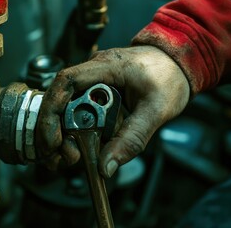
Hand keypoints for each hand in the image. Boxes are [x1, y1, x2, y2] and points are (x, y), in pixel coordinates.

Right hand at [36, 46, 189, 176]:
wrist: (178, 63)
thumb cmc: (170, 77)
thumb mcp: (156, 110)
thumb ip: (131, 138)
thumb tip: (106, 166)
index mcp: (106, 67)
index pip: (65, 82)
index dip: (52, 109)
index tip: (52, 139)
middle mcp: (93, 71)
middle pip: (59, 100)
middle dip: (54, 131)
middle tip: (63, 157)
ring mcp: (93, 81)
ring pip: (65, 108)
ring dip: (62, 134)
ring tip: (68, 157)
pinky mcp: (95, 91)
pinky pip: (77, 110)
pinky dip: (73, 130)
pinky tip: (76, 147)